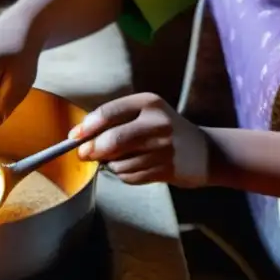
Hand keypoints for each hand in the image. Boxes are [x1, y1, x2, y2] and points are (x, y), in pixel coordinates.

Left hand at [69, 93, 210, 186]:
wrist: (205, 152)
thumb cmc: (166, 130)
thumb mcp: (146, 114)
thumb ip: (117, 121)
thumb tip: (81, 137)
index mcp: (149, 102)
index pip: (109, 112)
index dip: (88, 126)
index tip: (74, 136)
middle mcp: (157, 123)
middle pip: (112, 140)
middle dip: (93, 149)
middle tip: (85, 154)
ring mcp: (163, 148)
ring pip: (119, 162)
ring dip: (111, 165)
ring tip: (122, 159)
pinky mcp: (167, 170)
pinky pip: (130, 176)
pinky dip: (124, 175)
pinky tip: (137, 167)